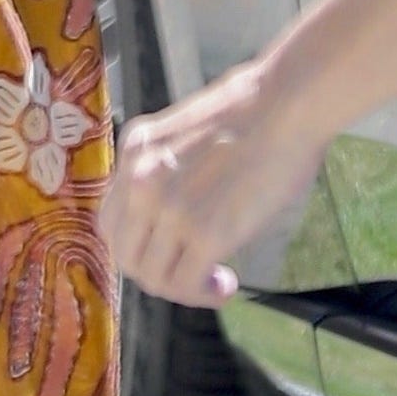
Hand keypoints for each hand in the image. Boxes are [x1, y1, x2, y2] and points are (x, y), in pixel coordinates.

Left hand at [103, 67, 326, 307]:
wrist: (286, 102)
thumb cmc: (254, 113)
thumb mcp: (184, 137)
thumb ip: (166, 173)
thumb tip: (170, 219)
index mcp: (134, 151)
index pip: (110, 221)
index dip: (136, 246)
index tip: (167, 252)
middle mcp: (140, 180)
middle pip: (125, 254)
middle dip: (156, 273)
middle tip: (190, 273)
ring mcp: (169, 207)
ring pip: (151, 276)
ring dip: (181, 289)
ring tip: (212, 280)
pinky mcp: (204, 231)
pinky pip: (186, 283)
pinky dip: (204, 294)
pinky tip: (227, 282)